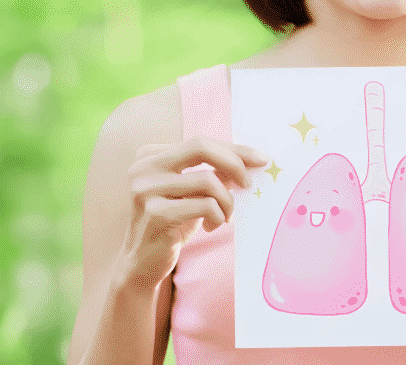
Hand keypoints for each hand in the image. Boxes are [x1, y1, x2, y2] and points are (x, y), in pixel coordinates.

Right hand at [121, 136, 270, 291]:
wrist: (143, 263)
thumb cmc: (173, 223)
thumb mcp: (193, 193)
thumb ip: (215, 173)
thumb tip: (252, 159)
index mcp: (150, 156)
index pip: (200, 142)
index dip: (234, 149)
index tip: (262, 158)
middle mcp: (143, 168)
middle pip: (200, 147)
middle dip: (234, 163)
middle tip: (248, 184)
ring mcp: (146, 190)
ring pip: (208, 180)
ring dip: (227, 201)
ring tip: (225, 217)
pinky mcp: (156, 214)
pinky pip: (205, 206)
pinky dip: (218, 216)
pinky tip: (211, 227)